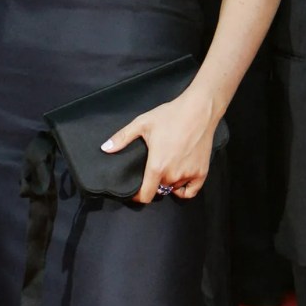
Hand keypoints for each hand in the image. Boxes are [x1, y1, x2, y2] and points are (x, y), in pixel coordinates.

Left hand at [100, 89, 218, 203]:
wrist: (199, 109)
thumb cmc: (170, 115)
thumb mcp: (143, 123)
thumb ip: (123, 137)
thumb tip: (104, 148)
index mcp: (157, 166)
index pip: (145, 196)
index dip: (137, 196)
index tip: (135, 190)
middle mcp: (173, 175)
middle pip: (159, 189)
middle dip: (153, 182)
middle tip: (152, 168)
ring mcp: (189, 174)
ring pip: (174, 187)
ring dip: (168, 182)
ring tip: (166, 166)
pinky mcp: (202, 172)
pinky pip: (191, 190)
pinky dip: (184, 188)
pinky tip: (180, 178)